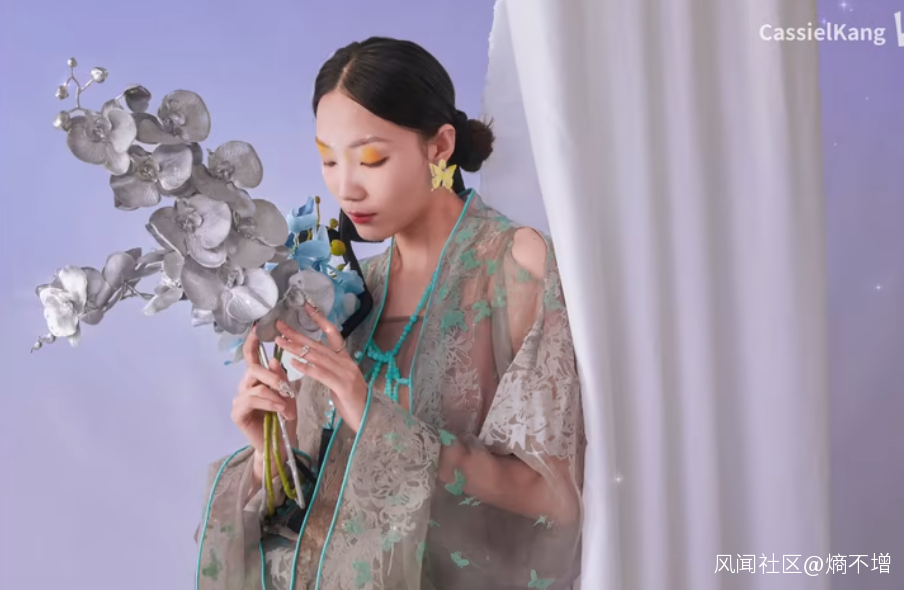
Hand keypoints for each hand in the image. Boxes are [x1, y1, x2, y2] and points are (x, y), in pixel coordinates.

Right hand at [232, 326, 297, 460]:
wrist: (282, 444)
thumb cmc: (285, 418)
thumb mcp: (289, 394)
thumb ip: (281, 378)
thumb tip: (272, 360)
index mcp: (258, 379)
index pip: (252, 357)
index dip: (252, 343)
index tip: (256, 329)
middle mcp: (246, 386)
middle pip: (254, 369)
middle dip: (272, 376)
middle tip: (286, 387)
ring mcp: (240, 399)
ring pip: (255, 385)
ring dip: (274, 393)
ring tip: (287, 406)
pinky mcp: (238, 412)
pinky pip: (252, 399)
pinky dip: (268, 402)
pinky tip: (279, 409)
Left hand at [275, 303, 367, 432]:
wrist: (371, 420)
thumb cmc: (353, 404)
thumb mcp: (340, 384)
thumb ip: (328, 372)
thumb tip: (312, 363)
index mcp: (345, 360)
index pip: (333, 334)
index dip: (320, 319)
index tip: (305, 307)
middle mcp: (346, 363)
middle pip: (318, 344)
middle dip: (297, 334)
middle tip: (280, 326)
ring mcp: (346, 373)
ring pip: (318, 357)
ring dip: (297, 348)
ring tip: (280, 342)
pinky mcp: (344, 386)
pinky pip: (322, 374)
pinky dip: (308, 368)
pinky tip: (294, 363)